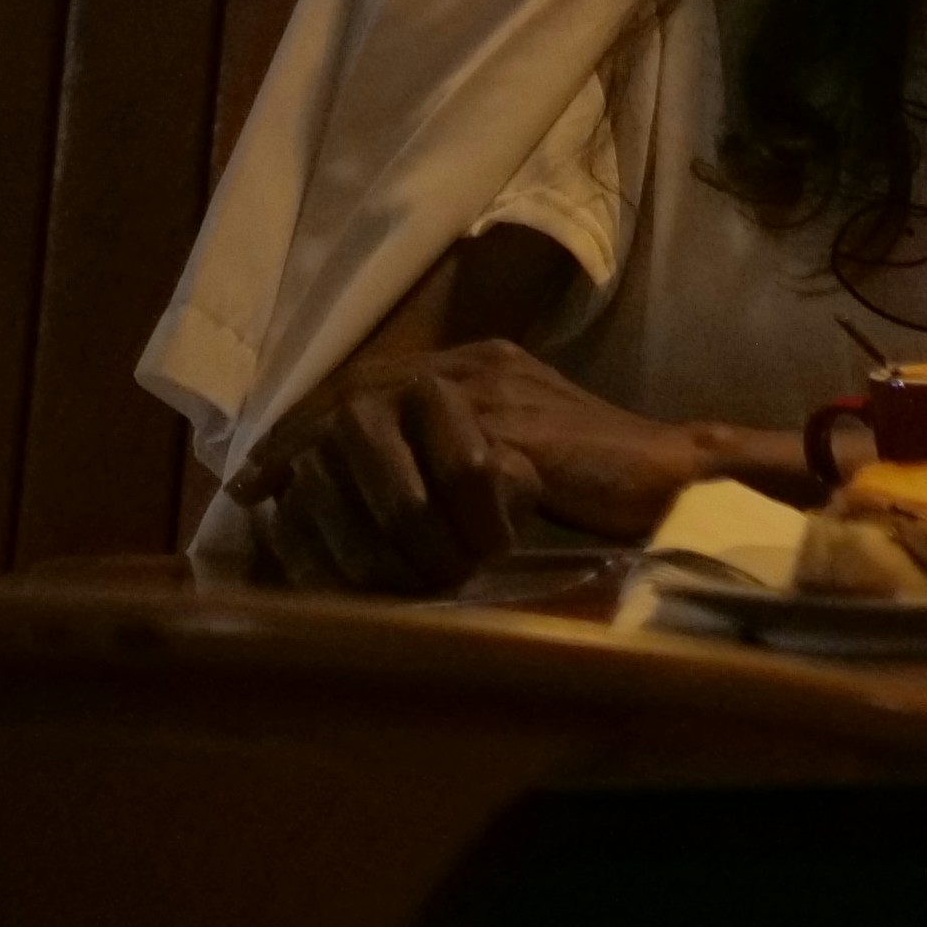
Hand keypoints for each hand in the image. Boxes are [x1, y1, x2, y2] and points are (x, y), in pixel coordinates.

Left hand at [233, 339, 708, 595]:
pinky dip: (445, 527)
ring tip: (378, 558)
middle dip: (320, 476)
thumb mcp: (497, 451)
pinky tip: (449, 555)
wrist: (670, 476)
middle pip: (357, 410)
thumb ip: (438, 453)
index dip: (299, 436)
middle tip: (296, 527)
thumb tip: (345, 488)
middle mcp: (472, 368)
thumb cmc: (585, 478)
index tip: (256, 485)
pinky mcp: (526, 434)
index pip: (358, 390)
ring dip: (380, 516)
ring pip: (392, 446)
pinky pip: (458, 480)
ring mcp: (498, 395)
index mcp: (464, 368)